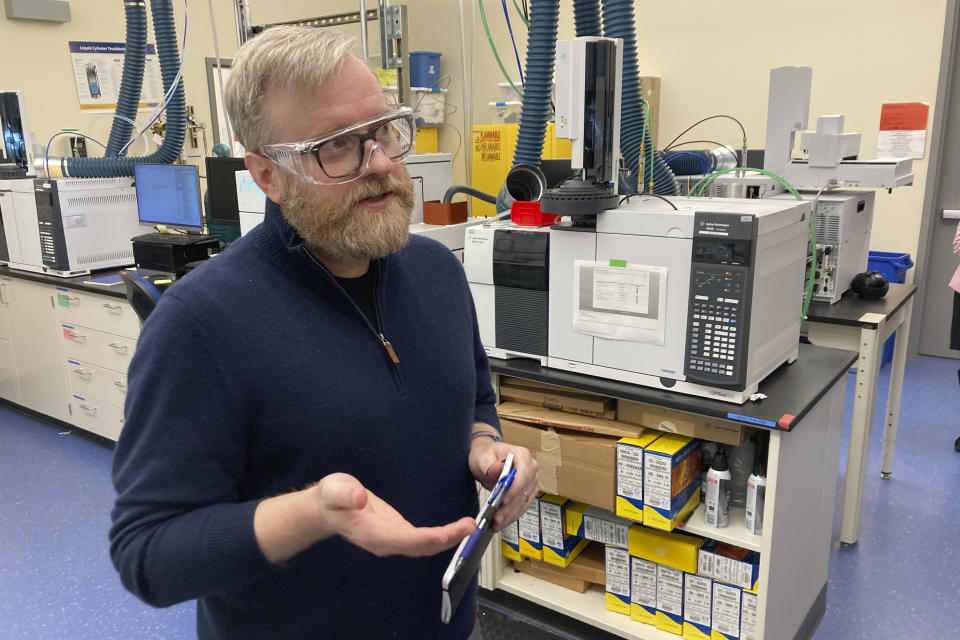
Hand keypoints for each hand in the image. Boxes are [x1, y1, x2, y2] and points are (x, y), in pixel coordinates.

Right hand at [312, 473, 475, 557]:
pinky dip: (441, 536)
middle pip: (422, 547)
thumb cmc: (331, 498)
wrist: (326, 509)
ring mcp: (392, 540)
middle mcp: (386, 542)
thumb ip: (344, 494)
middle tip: (471, 528)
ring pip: (425, 547)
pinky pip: (423, 540)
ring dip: (448, 540)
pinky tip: (455, 530)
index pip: (408, 540)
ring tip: (470, 528)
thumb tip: (359, 498)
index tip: (451, 532)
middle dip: (448, 540)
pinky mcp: (397, 533)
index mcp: (374, 533)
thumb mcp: (334, 489)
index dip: (432, 538)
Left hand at [468, 433, 538, 532]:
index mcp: (522, 455)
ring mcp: (531, 482)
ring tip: (496, 524)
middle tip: (496, 518)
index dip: (515, 489)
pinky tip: (501, 522)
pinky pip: (521, 507)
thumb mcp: (482, 457)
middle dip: (509, 507)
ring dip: (510, 515)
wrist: (486, 459)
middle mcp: (530, 468)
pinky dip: (511, 516)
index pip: (524, 474)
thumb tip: (499, 469)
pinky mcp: (527, 493)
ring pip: (523, 502)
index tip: (504, 500)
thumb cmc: (485, 454)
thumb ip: (490, 464)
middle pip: (524, 491)